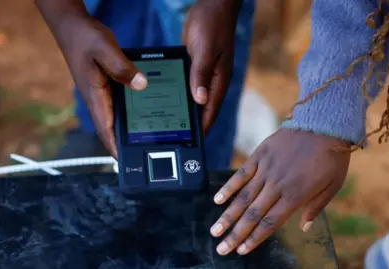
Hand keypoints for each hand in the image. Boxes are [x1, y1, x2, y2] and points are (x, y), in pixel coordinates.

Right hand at [51, 16, 147, 157]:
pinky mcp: (105, 88)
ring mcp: (101, 95)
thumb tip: (141, 85)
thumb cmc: (86, 38)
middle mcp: (97, 100)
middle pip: (112, 129)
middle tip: (146, 152)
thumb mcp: (106, 49)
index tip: (126, 162)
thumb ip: (122, 68)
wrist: (73, 27)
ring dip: (128, 129)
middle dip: (126, 143)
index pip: (106, 129)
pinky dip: (129, 112)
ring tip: (149, 138)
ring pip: (116, 118)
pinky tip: (144, 112)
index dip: (115, 147)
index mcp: (95, 96)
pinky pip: (119, 105)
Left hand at [182, 0, 241, 132]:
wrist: (213, 3)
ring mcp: (205, 74)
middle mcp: (213, 80)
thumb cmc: (212, 24)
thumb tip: (200, 100)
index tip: (192, 143)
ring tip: (170, 123)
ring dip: (185, 109)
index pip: (210, 110)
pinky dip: (181, 93)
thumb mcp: (205, 50)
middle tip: (176, 137)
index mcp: (219, 80)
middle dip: (192, 123)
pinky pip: (189, 85)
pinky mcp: (196, 66)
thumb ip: (201, 75)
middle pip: (203, 108)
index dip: (202, 127)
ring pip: (195, 98)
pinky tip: (169, 99)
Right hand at [209, 129, 350, 255]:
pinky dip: (229, 187)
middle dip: (235, 234)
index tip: (242, 250)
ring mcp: (267, 168)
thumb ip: (316, 208)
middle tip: (221, 248)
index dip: (254, 238)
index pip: (270, 223)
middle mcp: (277, 185)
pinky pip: (242, 173)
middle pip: (252, 214)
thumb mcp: (333, 186)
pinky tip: (217, 199)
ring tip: (215, 230)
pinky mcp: (261, 154)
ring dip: (228, 216)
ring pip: (243, 197)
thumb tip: (304, 227)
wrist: (325, 124)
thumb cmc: (332, 157)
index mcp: (295, 195)